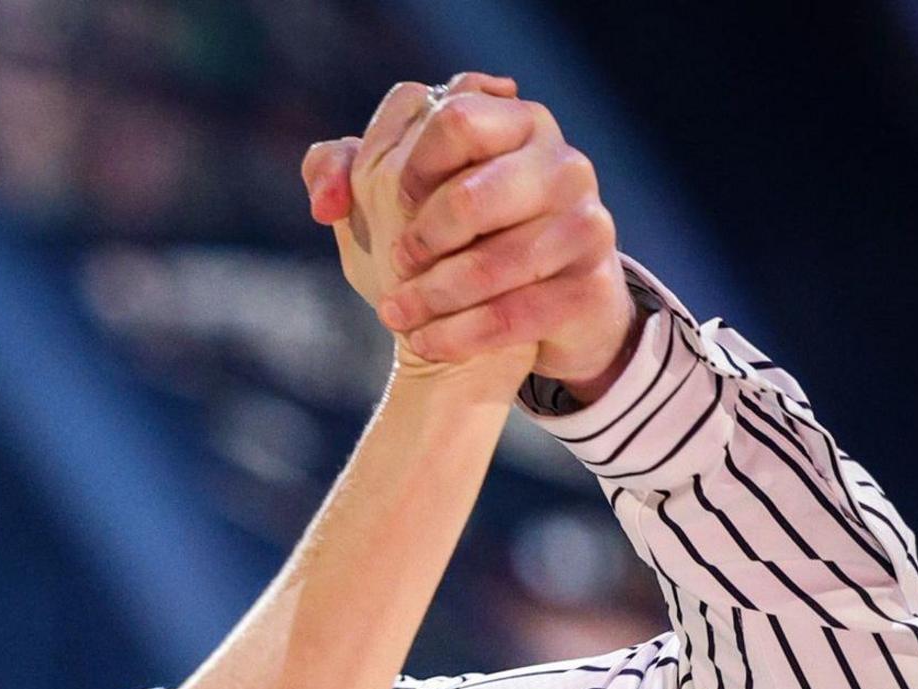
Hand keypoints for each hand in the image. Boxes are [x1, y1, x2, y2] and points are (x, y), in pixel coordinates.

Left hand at [304, 72, 637, 395]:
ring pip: (490, 264)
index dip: (411, 167)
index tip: (399, 203)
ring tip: (398, 313)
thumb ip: (343, 170)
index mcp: (515, 122)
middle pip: (468, 196)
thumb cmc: (451, 242)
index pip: (453, 117)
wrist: (532, 313)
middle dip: (420, 241)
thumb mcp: (393, 200)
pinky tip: (426, 342)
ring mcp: (584, 222)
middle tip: (401, 262)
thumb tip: (326, 201)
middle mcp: (561, 163)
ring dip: (431, 297)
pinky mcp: (591, 284)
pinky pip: (514, 314)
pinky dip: (457, 336)